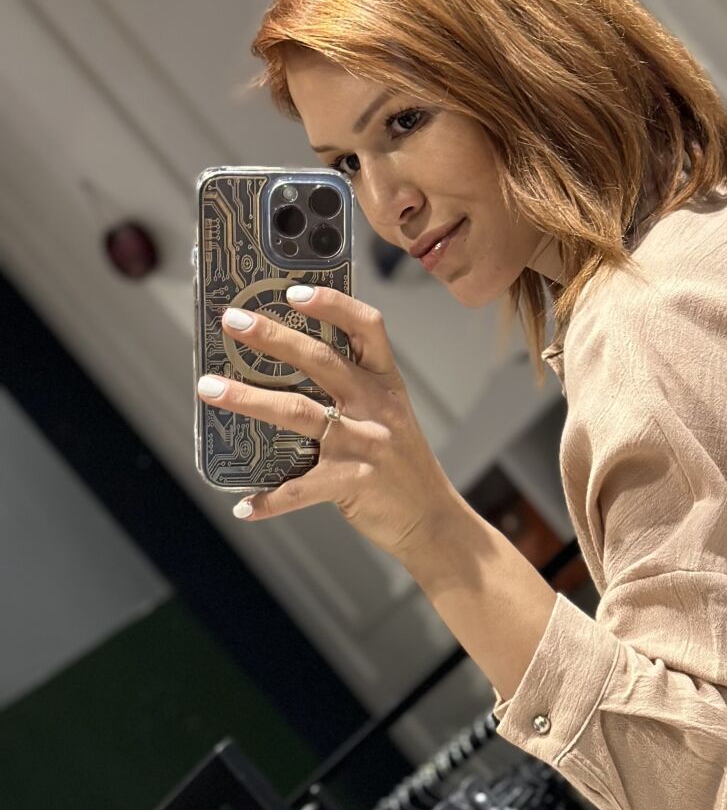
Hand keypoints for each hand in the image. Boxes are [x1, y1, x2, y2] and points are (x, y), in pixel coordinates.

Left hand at [197, 285, 463, 564]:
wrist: (433, 518)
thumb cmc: (401, 465)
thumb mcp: (389, 415)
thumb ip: (352, 392)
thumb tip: (284, 368)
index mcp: (385, 384)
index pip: (366, 327)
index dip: (332, 304)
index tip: (293, 291)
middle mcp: (376, 407)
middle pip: (320, 360)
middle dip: (272, 337)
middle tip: (233, 322)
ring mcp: (365, 444)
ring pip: (298, 413)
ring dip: (247, 399)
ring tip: (209, 389)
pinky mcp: (353, 483)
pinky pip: (301, 489)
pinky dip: (270, 499)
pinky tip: (245, 506)